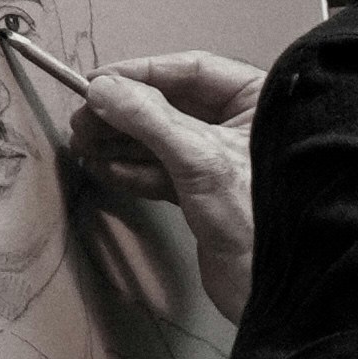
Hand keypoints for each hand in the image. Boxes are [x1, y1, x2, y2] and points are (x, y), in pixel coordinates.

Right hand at [70, 50, 262, 322]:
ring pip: (161, 139)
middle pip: (171, 104)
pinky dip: (133, 170)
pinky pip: (162, 170)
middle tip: (85, 117)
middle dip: (124, 112)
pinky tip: (106, 167)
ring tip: (85, 142)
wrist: (272, 288)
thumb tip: (105, 89)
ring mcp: (223, 161)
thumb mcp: (199, 158)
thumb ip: (149, 119)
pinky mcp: (206, 193)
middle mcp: (243, 125)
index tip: (99, 81)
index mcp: (259, 101)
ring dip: (120, 141)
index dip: (142, 73)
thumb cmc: (258, 219)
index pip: (193, 70)